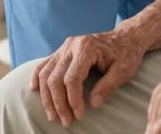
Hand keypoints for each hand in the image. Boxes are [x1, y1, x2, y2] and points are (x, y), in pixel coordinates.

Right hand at [30, 29, 144, 126]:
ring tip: (54, 116)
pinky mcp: (62, 50)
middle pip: (55, 78)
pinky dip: (37, 77)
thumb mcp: (123, 70)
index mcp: (87, 48)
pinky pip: (44, 64)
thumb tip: (92, 104)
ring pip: (46, 73)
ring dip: (47, 97)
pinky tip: (34, 90)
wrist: (125, 37)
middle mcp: (72, 45)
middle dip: (58, 103)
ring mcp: (65, 47)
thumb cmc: (126, 54)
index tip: (79, 115)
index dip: (72, 100)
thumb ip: (108, 86)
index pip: (72, 78)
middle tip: (66, 122)